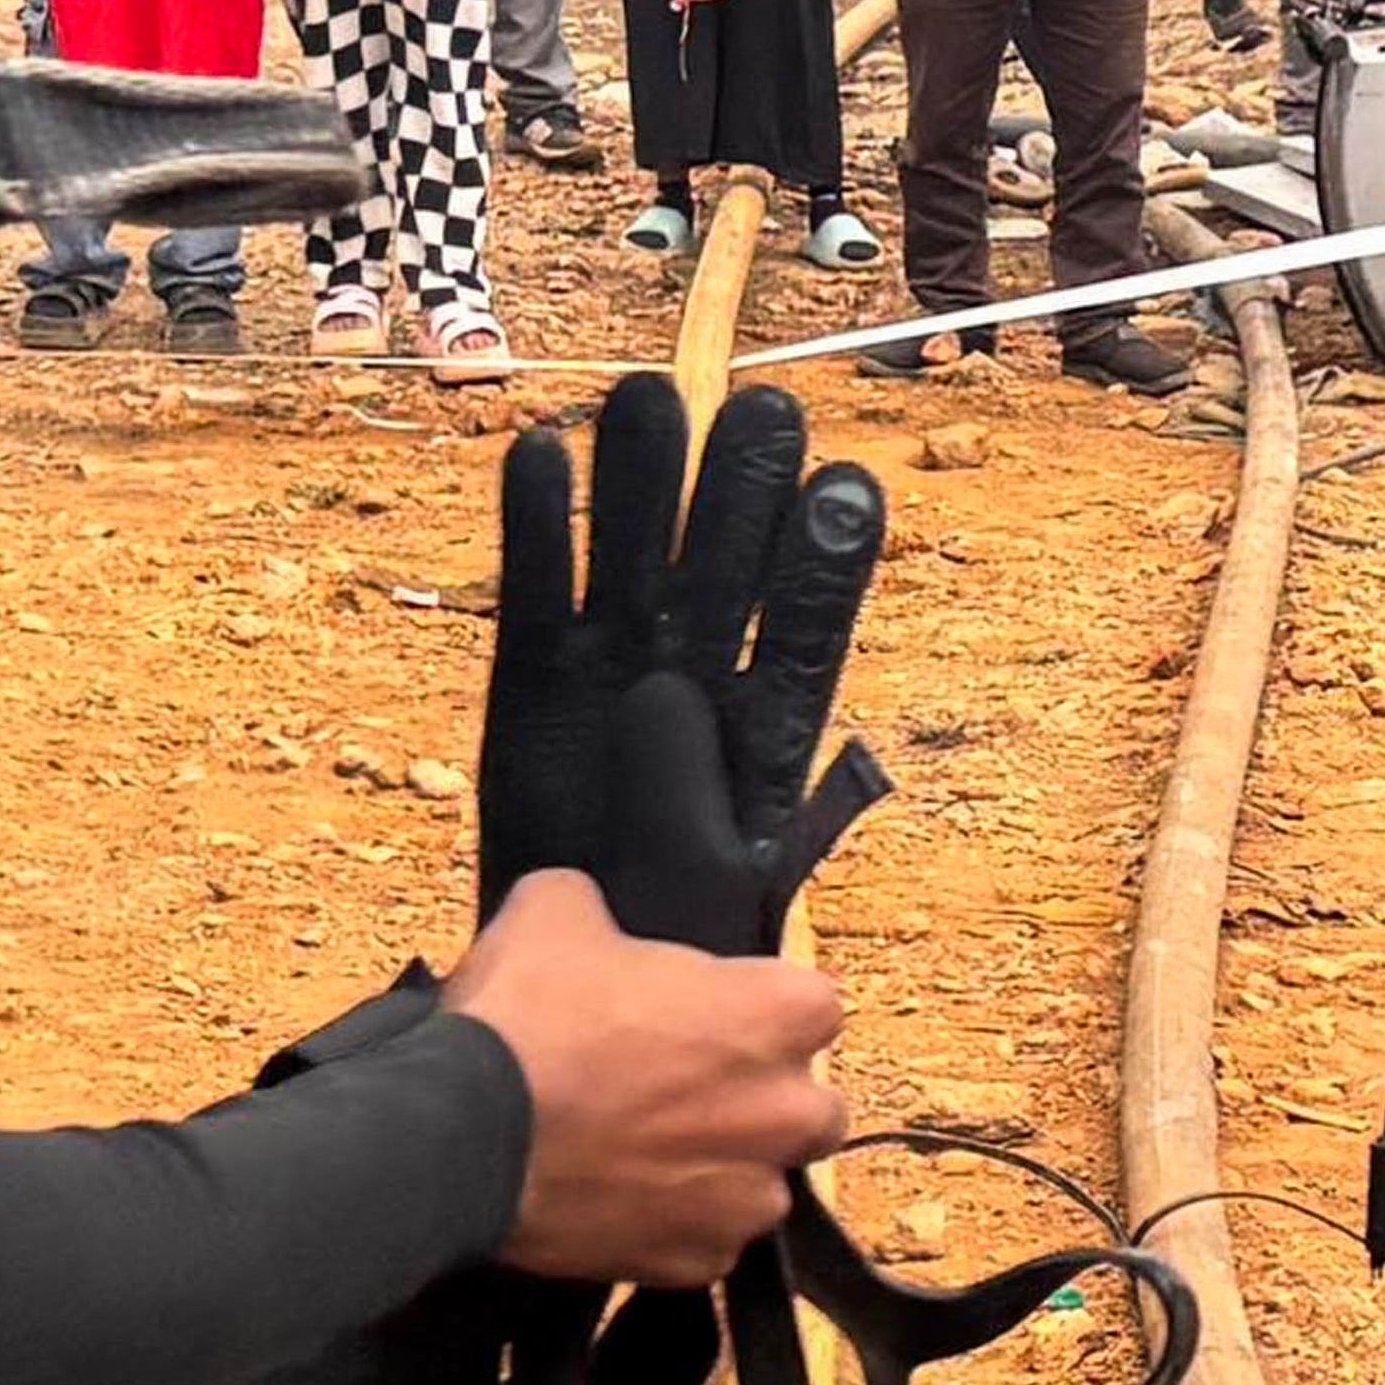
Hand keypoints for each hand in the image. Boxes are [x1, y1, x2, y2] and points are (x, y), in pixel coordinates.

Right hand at [448, 872, 845, 1287]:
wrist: (459, 1139)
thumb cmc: (524, 1021)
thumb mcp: (555, 912)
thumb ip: (602, 909)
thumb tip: (592, 915)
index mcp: (781, 1013)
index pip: (811, 1006)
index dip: (754, 1010)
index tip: (705, 1017)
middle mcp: (790, 1110)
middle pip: (808, 1106)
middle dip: (760, 1101)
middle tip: (682, 1090)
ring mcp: (749, 1196)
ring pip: (762, 1183)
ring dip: (720, 1170)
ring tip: (644, 1152)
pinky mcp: (700, 1259)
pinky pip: (707, 1241)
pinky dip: (673, 1225)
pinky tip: (618, 1198)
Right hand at [473, 369, 883, 937]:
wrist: (578, 991)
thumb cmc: (672, 950)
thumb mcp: (706, 888)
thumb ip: (697, 797)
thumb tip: (670, 693)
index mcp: (764, 731)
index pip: (807, 631)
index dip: (825, 563)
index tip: (851, 486)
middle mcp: (693, 684)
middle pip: (723, 572)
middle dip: (739, 496)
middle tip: (762, 408)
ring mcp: (610, 672)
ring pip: (631, 559)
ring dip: (639, 482)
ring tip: (648, 393)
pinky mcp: (532, 681)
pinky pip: (535, 593)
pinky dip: (536, 528)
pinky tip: (542, 452)